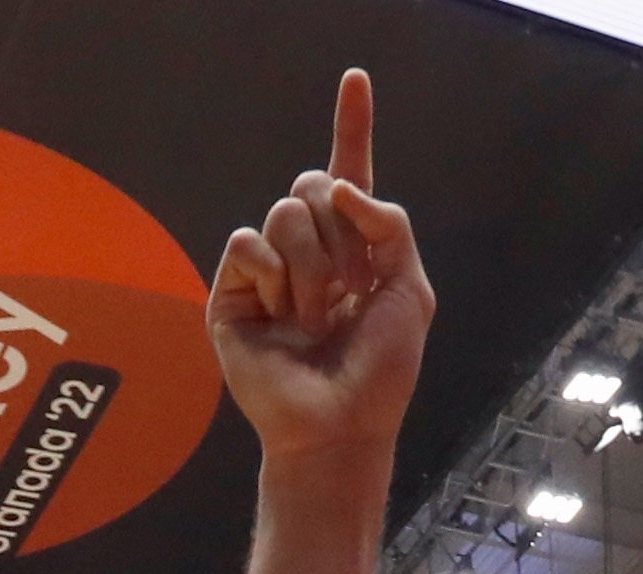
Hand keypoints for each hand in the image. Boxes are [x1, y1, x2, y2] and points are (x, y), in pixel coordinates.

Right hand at [209, 71, 434, 461]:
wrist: (340, 425)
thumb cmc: (380, 371)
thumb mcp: (410, 291)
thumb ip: (389, 225)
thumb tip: (340, 185)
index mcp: (353, 247)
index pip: (348, 173)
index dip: (352, 125)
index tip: (357, 78)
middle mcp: (308, 250)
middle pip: (310, 184)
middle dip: (339, 234)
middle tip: (347, 292)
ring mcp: (267, 270)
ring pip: (283, 212)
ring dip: (312, 268)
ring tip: (315, 319)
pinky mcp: (232, 291)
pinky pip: (247, 244)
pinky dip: (272, 278)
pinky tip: (281, 318)